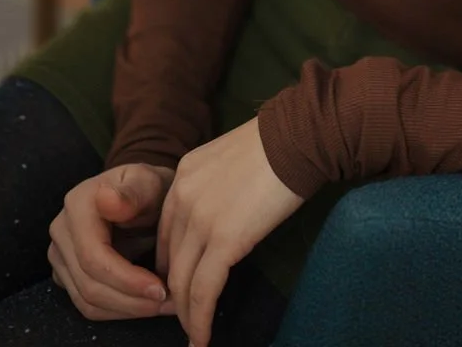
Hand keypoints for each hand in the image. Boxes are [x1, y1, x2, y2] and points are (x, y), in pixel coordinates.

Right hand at [48, 161, 175, 320]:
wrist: (140, 194)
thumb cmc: (148, 188)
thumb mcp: (149, 182)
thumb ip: (132, 192)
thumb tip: (106, 199)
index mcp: (77, 204)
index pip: (94, 258)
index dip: (127, 280)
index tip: (160, 289)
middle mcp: (61, 230)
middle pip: (89, 285)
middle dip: (131, 300)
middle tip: (168, 303)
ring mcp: (60, 254)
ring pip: (87, 301)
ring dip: (126, 309)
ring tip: (161, 305)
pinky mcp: (66, 273)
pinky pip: (87, 304)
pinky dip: (118, 310)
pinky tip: (144, 304)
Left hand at [155, 117, 303, 345]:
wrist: (296, 136)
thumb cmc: (276, 143)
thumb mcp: (228, 160)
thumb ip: (214, 187)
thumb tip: (223, 215)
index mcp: (182, 176)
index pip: (166, 233)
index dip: (171, 265)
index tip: (181, 284)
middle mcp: (182, 198)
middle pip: (170, 260)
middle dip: (175, 293)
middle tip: (186, 315)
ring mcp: (200, 220)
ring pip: (182, 282)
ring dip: (186, 314)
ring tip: (194, 334)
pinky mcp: (224, 240)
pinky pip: (204, 291)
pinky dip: (199, 320)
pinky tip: (202, 338)